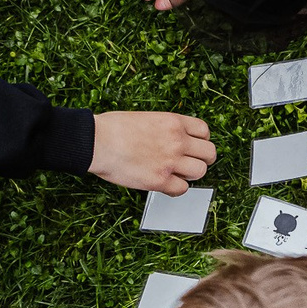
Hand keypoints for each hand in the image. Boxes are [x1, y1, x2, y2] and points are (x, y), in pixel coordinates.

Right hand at [90, 111, 215, 191]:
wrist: (97, 141)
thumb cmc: (112, 129)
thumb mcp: (145, 118)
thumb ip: (164, 128)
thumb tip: (169, 139)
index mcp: (173, 122)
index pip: (204, 131)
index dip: (201, 141)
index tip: (195, 147)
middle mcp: (177, 141)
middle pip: (209, 153)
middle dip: (202, 159)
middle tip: (191, 163)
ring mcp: (170, 161)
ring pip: (200, 172)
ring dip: (190, 175)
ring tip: (177, 174)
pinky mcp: (160, 180)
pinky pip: (182, 189)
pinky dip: (175, 189)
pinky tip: (165, 184)